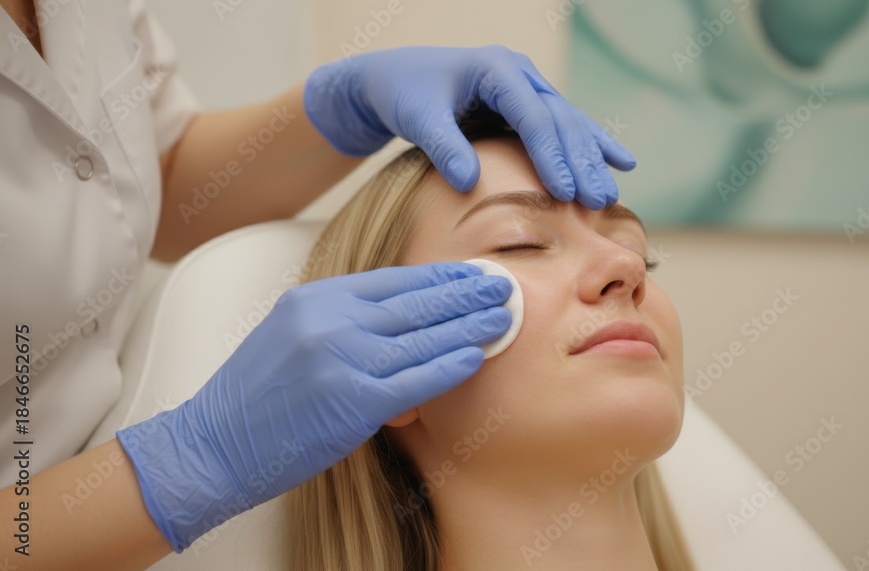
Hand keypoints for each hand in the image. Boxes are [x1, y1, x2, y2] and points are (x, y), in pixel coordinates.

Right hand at [116, 262, 511, 551]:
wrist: (212, 445)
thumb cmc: (256, 396)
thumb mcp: (292, 335)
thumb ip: (342, 320)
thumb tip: (402, 316)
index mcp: (315, 298)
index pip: (393, 280)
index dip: (438, 276)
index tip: (469, 273)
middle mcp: (329, 320)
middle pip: (414, 302)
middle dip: (464, 292)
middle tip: (502, 285)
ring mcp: (341, 359)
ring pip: (422, 337)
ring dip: (469, 326)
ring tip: (504, 317)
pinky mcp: (353, 401)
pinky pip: (415, 379)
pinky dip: (450, 366)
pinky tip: (476, 356)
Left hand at [303, 45, 635, 208]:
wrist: (394, 80)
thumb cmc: (403, 96)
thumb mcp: (417, 119)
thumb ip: (442, 147)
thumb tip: (466, 182)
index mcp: (496, 69)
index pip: (533, 116)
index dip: (551, 156)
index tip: (564, 193)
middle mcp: (519, 74)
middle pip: (560, 120)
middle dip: (581, 163)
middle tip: (600, 201)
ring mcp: (527, 87)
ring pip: (570, 123)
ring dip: (591, 159)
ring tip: (610, 195)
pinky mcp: (528, 103)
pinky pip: (566, 125)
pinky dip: (592, 144)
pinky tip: (623, 162)